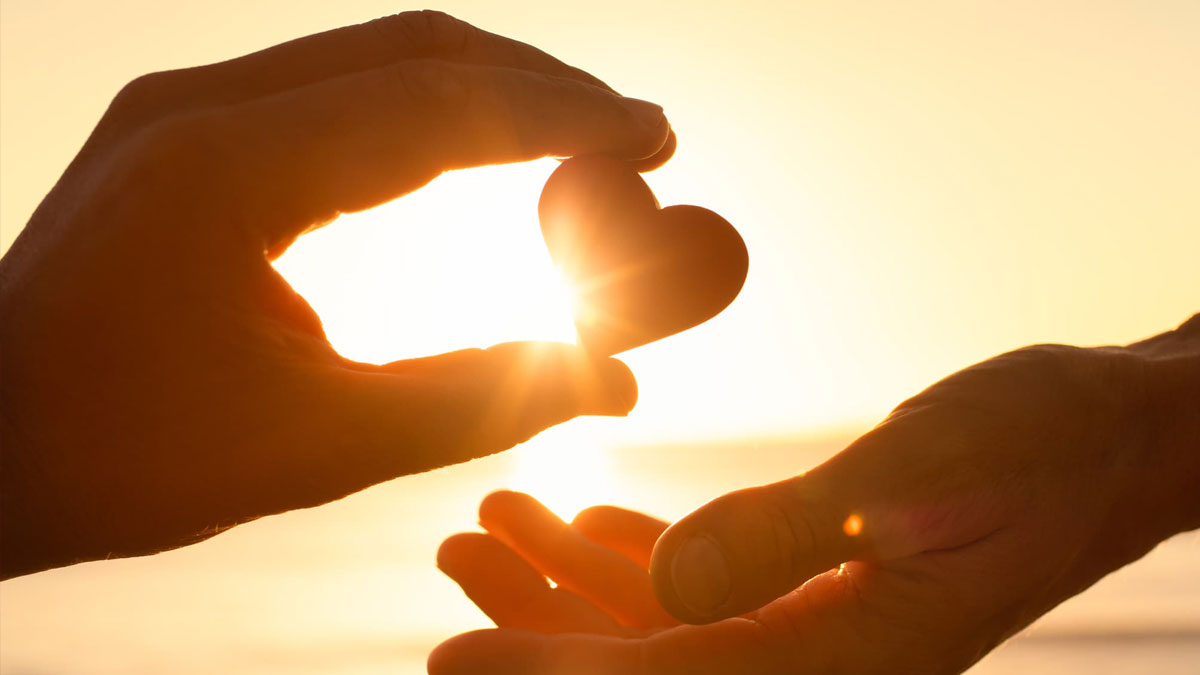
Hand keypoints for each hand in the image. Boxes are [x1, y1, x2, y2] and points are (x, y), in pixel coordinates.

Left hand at [0, 10, 673, 578]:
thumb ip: (474, 402)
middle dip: (540, 84)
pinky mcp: (181, 125)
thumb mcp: (314, 446)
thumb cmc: (119, 456)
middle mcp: (201, 106)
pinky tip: (473, 142)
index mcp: (228, 170)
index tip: (652, 134)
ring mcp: (183, 105)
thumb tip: (613, 381)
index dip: (563, 116)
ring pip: (374, 55)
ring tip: (576, 131)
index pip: (438, 107)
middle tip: (633, 131)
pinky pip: (330, 83)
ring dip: (487, 86)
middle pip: (416, 52)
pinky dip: (423, 104)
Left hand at [431, 319, 1199, 673]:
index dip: (550, 674)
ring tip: (492, 518)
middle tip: (451, 553)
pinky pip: (706, 592)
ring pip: (663, 627)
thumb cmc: (1035, 447)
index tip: (452, 652)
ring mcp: (819, 627)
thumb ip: (787, 537)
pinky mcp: (818, 585)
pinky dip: (631, 560)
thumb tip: (673, 589)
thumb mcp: (911, 482)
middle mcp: (823, 663)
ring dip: (568, 579)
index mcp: (847, 662)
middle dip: (535, 621)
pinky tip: (580, 524)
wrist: (1107, 436)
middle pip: (645, 665)